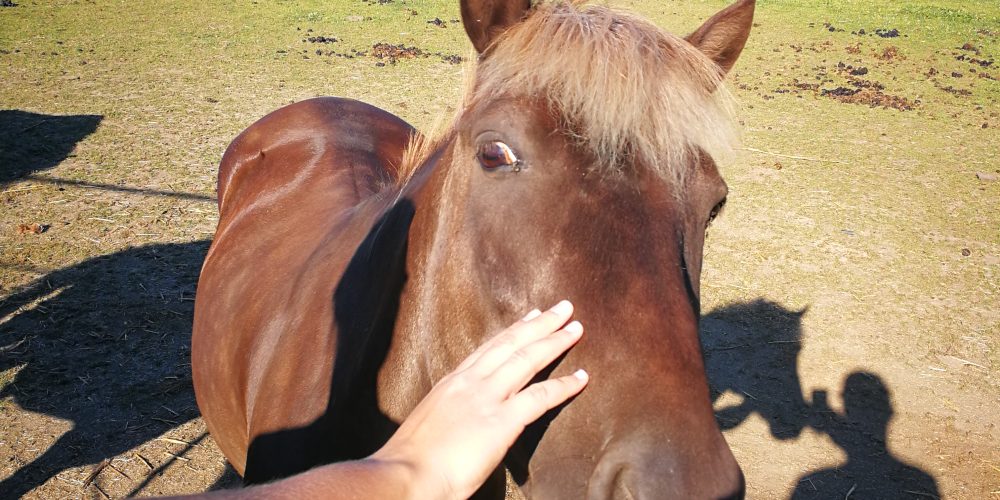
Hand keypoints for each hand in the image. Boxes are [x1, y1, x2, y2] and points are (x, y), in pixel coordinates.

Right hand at [371, 300, 587, 499]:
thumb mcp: (427, 428)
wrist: (403, 477)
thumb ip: (449, 419)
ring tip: (577, 327)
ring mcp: (486, 399)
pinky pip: (540, 397)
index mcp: (450, 384)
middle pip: (510, 344)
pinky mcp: (501, 421)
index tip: (529, 317)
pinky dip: (564, 385)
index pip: (487, 349)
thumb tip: (460, 427)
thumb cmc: (409, 464)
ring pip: (527, 360)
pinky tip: (582, 378)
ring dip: (555, 341)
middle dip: (539, 324)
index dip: (512, 332)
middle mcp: (469, 383)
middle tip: (562, 308)